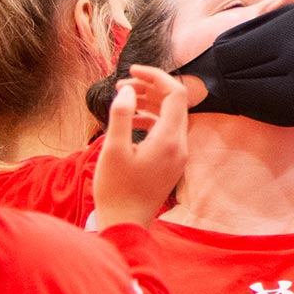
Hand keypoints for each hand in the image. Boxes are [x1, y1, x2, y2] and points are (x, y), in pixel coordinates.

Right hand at [94, 66, 189, 228]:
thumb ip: (121, 115)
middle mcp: (180, 145)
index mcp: (170, 139)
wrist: (126, 222)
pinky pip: (166, 132)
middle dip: (151, 87)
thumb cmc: (116, 189)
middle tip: (123, 84)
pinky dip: (151, 120)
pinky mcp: (171, 163)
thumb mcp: (112, 149)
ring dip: (150, 103)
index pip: (175, 93)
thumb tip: (128, 90)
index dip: (156, 76)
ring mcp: (178, 155)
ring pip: (170, 117)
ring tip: (123, 97)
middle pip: (175, 103)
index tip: (131, 70)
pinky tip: (130, 120)